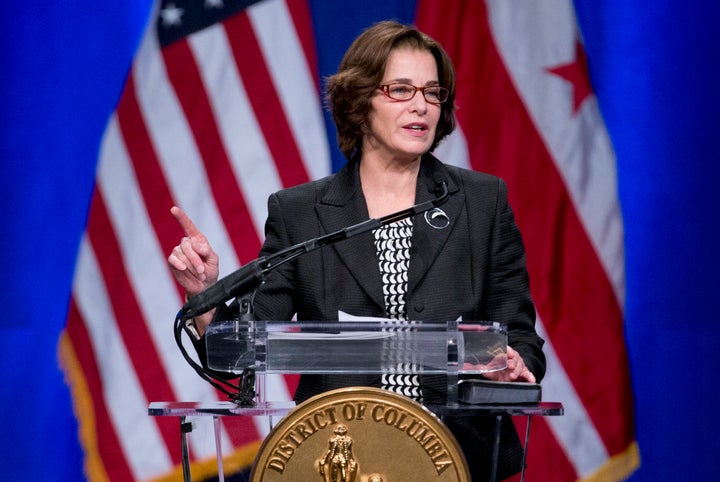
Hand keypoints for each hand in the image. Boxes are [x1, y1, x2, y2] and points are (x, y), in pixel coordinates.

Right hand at [168, 206, 218, 334]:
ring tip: (199, 274)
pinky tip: (184, 269)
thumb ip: (207, 250)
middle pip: (187, 244)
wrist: (204, 287)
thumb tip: (196, 245)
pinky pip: (173, 260)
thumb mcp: (214, 260)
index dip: (181, 217)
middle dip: (196, 259)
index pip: (188, 226)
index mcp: (198, 240)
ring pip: (181, 254)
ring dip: (191, 265)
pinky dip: (180, 264)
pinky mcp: (172, 263)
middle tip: (202, 271)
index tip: (173, 209)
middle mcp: (186, 244)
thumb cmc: (210, 272)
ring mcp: (178, 253)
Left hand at [483, 346, 535, 382]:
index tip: (508, 354)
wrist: (508, 375)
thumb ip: (484, 369)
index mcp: (505, 354)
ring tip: (512, 376)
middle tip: (510, 366)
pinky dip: (530, 377)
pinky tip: (531, 380)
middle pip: (515, 357)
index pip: (507, 349)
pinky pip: (528, 374)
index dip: (508, 351)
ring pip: (520, 366)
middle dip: (512, 361)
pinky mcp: (524, 372)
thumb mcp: (491, 370)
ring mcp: (519, 365)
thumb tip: (474, 368)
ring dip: (517, 371)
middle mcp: (513, 358)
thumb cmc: (499, 371)